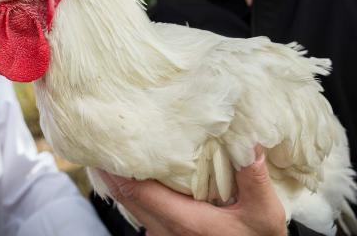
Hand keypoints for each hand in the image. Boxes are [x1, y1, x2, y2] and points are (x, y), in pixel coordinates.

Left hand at [99, 148, 286, 235]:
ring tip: (113, 152)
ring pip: (131, 206)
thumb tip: (249, 141)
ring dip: (119, 181)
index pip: (137, 191)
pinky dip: (132, 193)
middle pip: (126, 198)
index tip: (108, 144)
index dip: (118, 169)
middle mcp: (166, 231)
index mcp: (184, 221)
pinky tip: (134, 175)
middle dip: (111, 170)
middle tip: (103, 140)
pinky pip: (140, 212)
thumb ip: (253, 179)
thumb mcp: (263, 213)